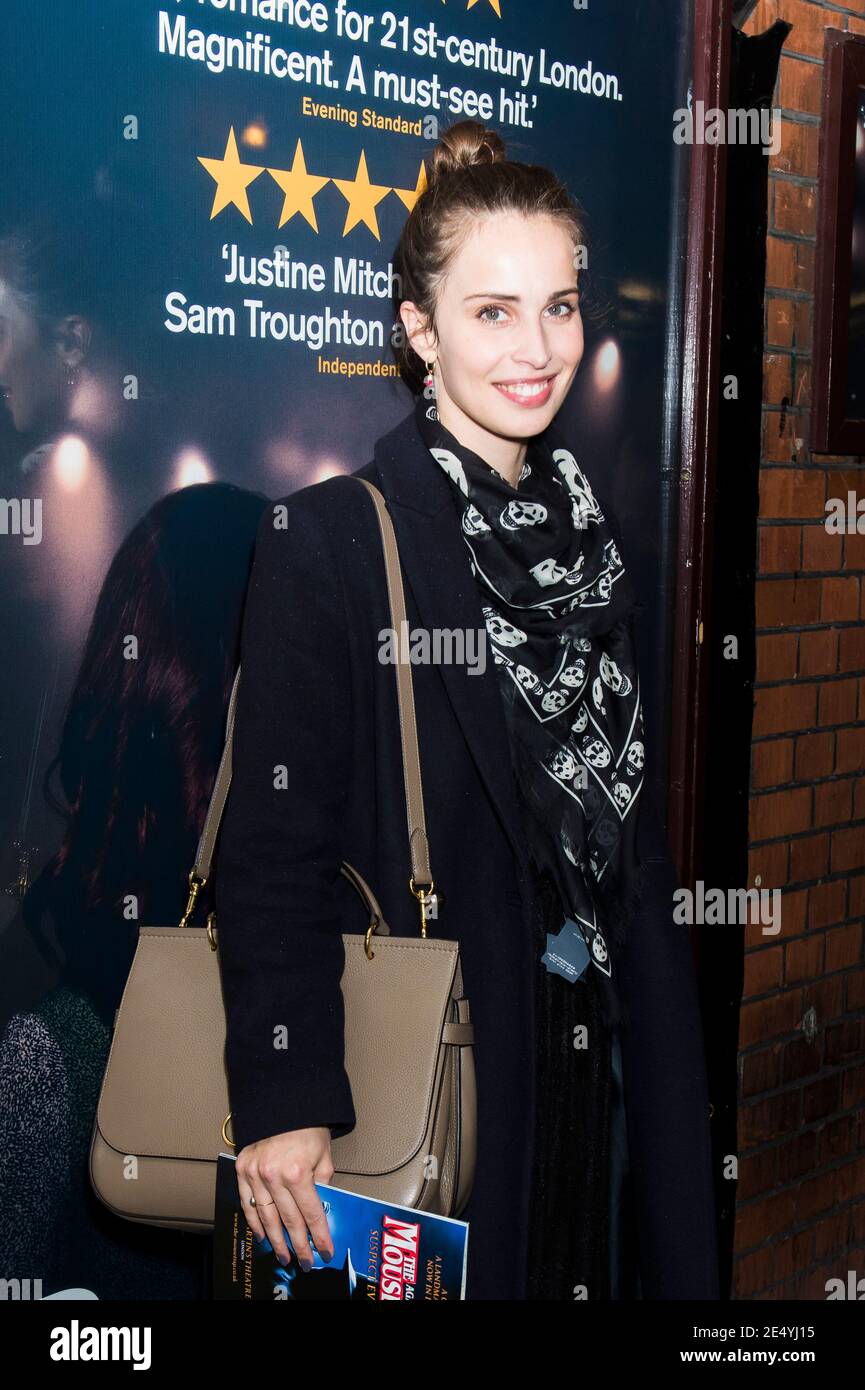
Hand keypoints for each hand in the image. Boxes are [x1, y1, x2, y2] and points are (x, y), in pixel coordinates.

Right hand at [235, 1127, 335, 1269]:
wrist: (284, 1102)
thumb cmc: (307, 1126)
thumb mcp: (323, 1156)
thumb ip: (322, 1183)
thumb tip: (320, 1207)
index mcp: (297, 1172)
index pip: (311, 1214)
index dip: (319, 1236)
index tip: (324, 1251)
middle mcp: (274, 1176)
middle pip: (288, 1221)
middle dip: (299, 1244)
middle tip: (305, 1261)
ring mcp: (255, 1173)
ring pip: (266, 1217)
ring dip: (275, 1240)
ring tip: (283, 1255)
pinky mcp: (242, 1169)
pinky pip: (247, 1202)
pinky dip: (255, 1222)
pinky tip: (262, 1235)